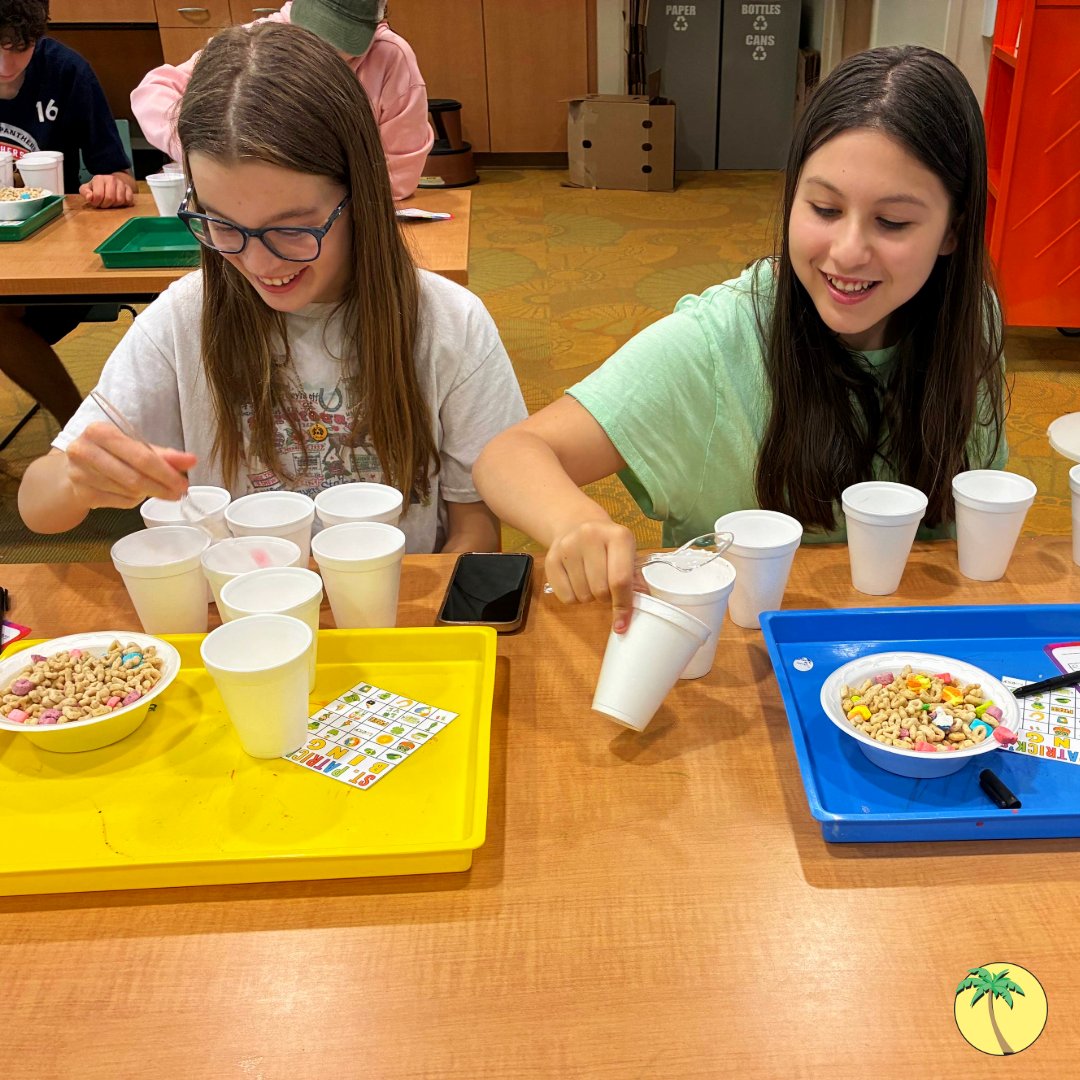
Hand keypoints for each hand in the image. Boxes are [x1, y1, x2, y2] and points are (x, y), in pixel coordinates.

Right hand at [64, 422, 196, 510]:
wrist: (75, 469)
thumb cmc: (110, 454)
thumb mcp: (134, 447)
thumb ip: (163, 455)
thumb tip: (191, 460)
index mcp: (100, 431)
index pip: (141, 456)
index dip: (166, 472)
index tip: (183, 483)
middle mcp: (85, 450)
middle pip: (135, 477)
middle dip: (161, 487)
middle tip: (178, 493)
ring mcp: (79, 474)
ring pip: (129, 491)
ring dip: (146, 493)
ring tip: (150, 487)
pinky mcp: (81, 493)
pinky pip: (120, 502)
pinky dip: (133, 500)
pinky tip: (132, 493)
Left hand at [79, 174, 135, 208]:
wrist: (112, 182)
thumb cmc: (98, 187)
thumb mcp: (87, 188)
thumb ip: (85, 192)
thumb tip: (89, 197)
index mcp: (99, 179)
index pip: (98, 195)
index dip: (96, 203)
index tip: (96, 203)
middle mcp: (111, 179)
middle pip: (110, 198)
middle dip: (106, 205)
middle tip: (103, 204)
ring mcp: (121, 184)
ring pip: (120, 200)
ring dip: (115, 205)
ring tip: (111, 203)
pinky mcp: (129, 189)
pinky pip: (129, 200)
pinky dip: (124, 204)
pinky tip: (119, 202)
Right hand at [545, 518, 637, 633]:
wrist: (577, 523)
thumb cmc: (608, 546)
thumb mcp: (626, 554)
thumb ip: (634, 580)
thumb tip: (638, 607)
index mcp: (618, 536)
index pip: (620, 579)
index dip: (622, 605)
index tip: (622, 624)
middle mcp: (591, 536)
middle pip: (600, 590)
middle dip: (605, 598)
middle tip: (606, 588)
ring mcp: (568, 546)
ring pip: (582, 595)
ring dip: (589, 597)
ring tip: (590, 580)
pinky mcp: (550, 558)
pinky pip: (564, 596)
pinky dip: (574, 597)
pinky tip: (576, 581)